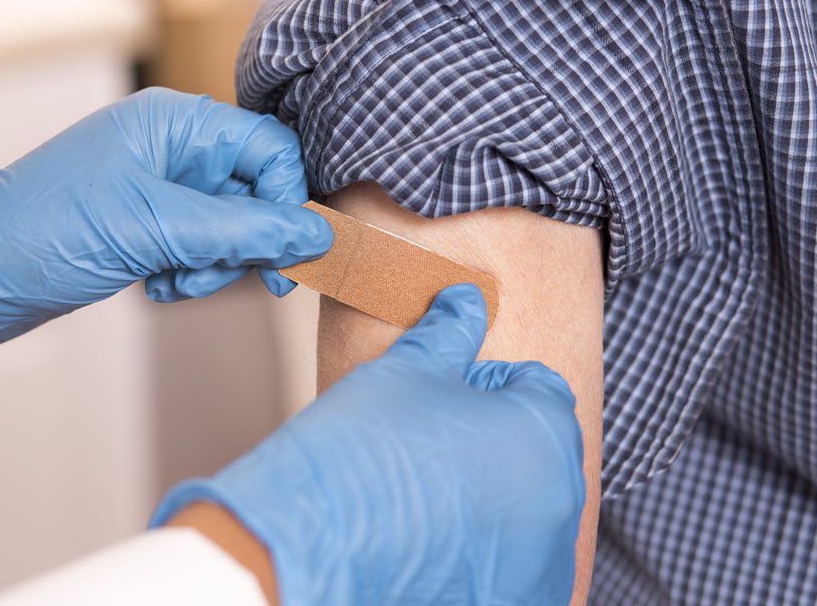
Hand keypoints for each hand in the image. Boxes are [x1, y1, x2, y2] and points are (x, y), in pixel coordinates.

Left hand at [0, 88, 332, 384]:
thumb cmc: (44, 231)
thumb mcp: (154, 227)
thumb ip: (242, 229)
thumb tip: (313, 233)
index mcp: (176, 123)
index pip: (269, 149)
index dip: (286, 199)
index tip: (288, 251)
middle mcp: (173, 149)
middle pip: (256, 192)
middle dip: (245, 242)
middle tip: (224, 274)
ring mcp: (160, 189)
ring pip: (231, 228)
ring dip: (215, 264)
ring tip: (174, 280)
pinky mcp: (148, 226)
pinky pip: (201, 249)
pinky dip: (190, 273)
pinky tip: (155, 284)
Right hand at [152, 284, 584, 604]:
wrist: (315, 546)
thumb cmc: (363, 450)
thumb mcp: (408, 371)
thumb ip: (449, 332)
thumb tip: (464, 298)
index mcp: (543, 431)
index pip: (539, 385)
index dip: (489, 380)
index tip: (443, 397)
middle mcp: (559, 500)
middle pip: (538, 447)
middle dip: (496, 435)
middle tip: (432, 442)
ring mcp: (541, 561)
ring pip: (528, 506)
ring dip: (493, 493)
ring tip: (426, 493)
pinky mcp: (514, 599)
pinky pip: (514, 561)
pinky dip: (486, 547)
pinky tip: (430, 538)